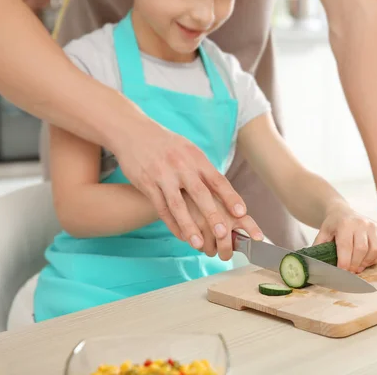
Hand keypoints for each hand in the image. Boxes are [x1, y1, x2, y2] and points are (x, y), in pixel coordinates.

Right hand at [114, 122, 248, 250]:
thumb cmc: (169, 145)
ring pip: (178, 205)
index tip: (242, 213)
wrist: (134, 132)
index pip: (218, 180)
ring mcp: (163, 175)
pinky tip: (180, 236)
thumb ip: (205, 171)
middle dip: (212, 215)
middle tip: (223, 234)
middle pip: (200, 194)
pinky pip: (161, 207)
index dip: (230, 197)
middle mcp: (182, 166)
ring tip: (198, 244)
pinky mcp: (147, 183)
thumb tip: (225, 192)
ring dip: (189, 226)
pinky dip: (171, 224)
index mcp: (197, 158)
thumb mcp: (190, 150)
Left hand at [314, 205, 376, 272]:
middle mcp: (361, 222)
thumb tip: (315, 265)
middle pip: (362, 250)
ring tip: (357, 266)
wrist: (342, 212)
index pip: (346, 247)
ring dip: (366, 263)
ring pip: (375, 250)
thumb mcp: (322, 234)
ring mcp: (373, 224)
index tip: (341, 273)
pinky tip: (366, 261)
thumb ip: (319, 248)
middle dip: (355, 265)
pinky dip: (375, 259)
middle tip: (349, 272)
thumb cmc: (332, 226)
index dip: (344, 263)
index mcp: (345, 223)